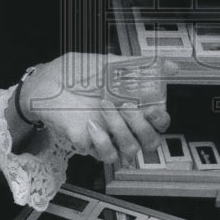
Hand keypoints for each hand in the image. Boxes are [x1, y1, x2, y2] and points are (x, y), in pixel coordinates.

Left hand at [20, 54, 174, 166]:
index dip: (161, 119)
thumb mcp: (109, 64)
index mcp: (133, 105)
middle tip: (126, 105)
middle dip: (142, 125)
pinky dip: (102, 141)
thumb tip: (172, 66)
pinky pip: (107, 154)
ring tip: (104, 106)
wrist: (47, 83)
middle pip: (151, 141)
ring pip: (131, 149)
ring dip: (120, 128)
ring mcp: (109, 136)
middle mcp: (124, 124)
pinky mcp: (92, 145)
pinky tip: (92, 123)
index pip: (160, 122)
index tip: (151, 107)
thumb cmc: (77, 73)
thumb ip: (139, 65)